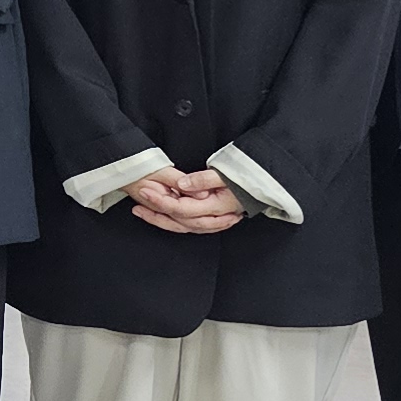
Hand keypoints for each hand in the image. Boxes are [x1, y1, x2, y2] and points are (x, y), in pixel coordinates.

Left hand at [127, 169, 246, 234]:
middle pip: (179, 222)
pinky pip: (189, 226)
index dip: (162, 202)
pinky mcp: (211, 219)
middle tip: (137, 205)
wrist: (263, 184)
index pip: (182, 209)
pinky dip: (174, 223)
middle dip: (156, 214)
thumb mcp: (226, 173)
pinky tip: (162, 217)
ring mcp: (212, 221)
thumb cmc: (245, 177)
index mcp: (215, 207)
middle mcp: (212, 218)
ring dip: (162, 220)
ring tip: (143, 212)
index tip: (146, 192)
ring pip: (182, 227)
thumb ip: (204, 179)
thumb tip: (182, 185)